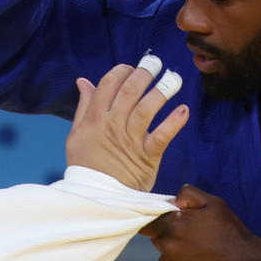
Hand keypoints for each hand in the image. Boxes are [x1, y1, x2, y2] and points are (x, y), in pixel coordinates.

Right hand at [64, 61, 188, 190]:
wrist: (96, 198)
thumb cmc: (86, 165)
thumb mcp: (76, 135)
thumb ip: (83, 107)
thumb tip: (83, 81)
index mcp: (95, 119)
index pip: (108, 85)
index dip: (121, 71)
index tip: (131, 67)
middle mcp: (113, 126)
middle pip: (129, 91)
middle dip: (144, 73)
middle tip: (155, 63)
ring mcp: (131, 141)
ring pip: (146, 109)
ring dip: (162, 91)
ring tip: (173, 78)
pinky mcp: (147, 157)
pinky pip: (162, 136)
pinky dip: (174, 123)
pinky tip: (183, 109)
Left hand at [149, 185, 260, 260]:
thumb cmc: (231, 234)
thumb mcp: (215, 204)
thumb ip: (189, 195)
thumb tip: (174, 200)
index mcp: (172, 225)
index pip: (150, 223)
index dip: (160, 223)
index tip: (172, 225)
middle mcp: (166, 247)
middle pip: (160, 241)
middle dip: (174, 239)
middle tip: (197, 242)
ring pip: (167, 260)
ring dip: (179, 258)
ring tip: (203, 258)